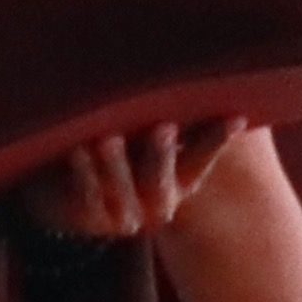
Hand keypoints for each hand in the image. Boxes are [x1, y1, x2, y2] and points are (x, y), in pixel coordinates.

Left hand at [29, 121, 226, 238]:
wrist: (66, 195)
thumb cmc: (116, 157)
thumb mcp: (142, 138)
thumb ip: (169, 120)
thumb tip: (200, 80)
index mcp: (180, 181)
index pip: (201, 158)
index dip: (216, 140)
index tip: (235, 117)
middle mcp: (159, 204)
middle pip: (163, 178)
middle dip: (163, 154)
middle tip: (163, 127)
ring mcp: (127, 217)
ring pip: (123, 188)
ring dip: (116, 163)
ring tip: (108, 138)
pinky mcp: (91, 221)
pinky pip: (88, 196)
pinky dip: (84, 173)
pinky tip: (77, 150)